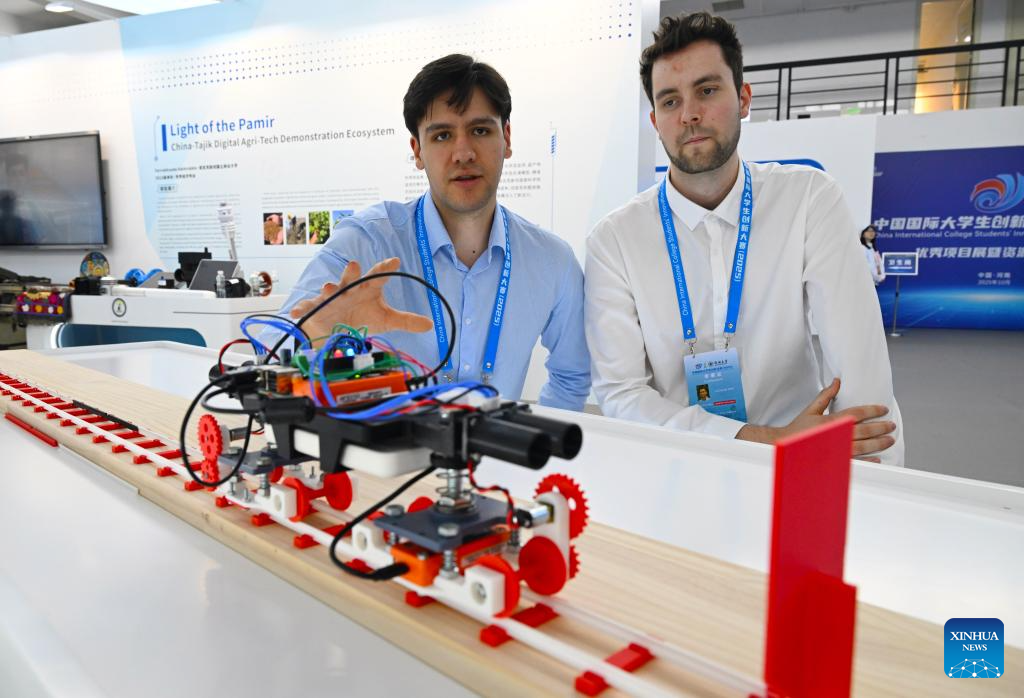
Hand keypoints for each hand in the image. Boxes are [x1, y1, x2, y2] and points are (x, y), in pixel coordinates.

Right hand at [289, 258, 432, 341]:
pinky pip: (309, 308)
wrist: (336, 329)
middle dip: (352, 272)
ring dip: (329, 288)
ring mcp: (331, 298)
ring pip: (330, 291)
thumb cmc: (361, 317)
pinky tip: (296, 311)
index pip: (378, 276)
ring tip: (328, 287)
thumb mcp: (386, 320)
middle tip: (355, 264)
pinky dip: (303, 309)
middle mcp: (348, 289)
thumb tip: (430, 324)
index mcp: (366, 288)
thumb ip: (406, 321)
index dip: (385, 268)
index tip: (394, 261)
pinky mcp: (316, 309)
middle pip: (351, 279)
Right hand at [736, 378, 896, 461]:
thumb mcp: (811, 410)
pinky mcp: (835, 461)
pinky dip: (868, 461)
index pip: (857, 413)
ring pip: (863, 446)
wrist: (784, 446)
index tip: (884, 409)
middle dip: (881, 427)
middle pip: (864, 430)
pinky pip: (856, 462)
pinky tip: (878, 459)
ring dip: (879, 443)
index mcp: (830, 420)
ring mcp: (836, 449)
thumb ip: (826, 396)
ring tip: (889, 440)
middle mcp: (835, 434)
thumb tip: (837, 381)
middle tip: (891, 426)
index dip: (873, 410)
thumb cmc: (798, 428)